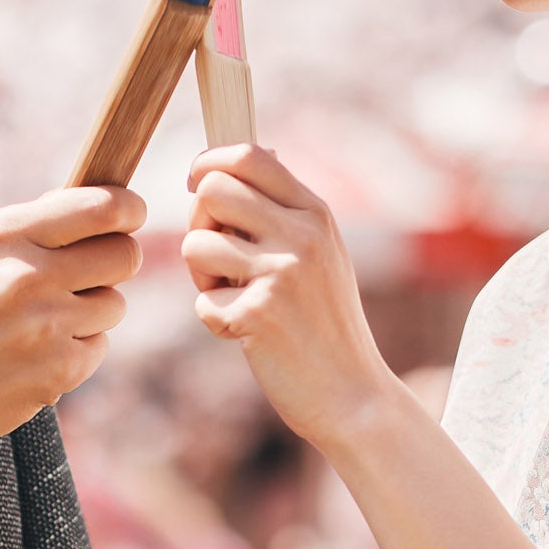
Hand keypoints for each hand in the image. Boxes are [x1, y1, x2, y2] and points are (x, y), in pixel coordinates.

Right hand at [0, 185, 141, 548]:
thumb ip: (27, 230)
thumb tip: (96, 207)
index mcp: (3, 236)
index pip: (101, 207)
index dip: (128, 209)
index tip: (130, 214)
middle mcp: (29, 275)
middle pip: (124, 254)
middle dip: (115, 262)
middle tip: (89, 274)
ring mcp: (48, 325)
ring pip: (114, 303)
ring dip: (91, 312)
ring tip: (41, 323)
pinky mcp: (60, 370)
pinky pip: (99, 345)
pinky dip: (76, 351)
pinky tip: (35, 355)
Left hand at [181, 145, 400, 456]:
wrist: (353, 394)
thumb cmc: (327, 322)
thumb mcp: (323, 252)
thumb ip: (286, 208)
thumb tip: (247, 154)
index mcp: (317, 213)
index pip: (249, 155)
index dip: (210, 163)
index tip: (197, 183)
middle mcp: (302, 235)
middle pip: (212, 191)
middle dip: (201, 222)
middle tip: (219, 258)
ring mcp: (282, 274)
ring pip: (195, 244)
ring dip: (203, 277)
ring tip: (236, 297)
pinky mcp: (259, 316)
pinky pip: (202, 302)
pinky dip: (215, 320)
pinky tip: (247, 333)